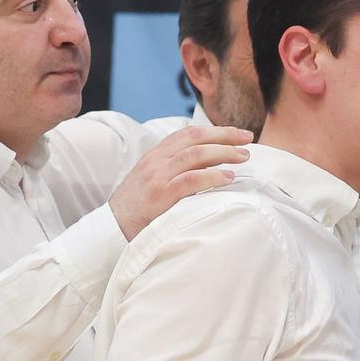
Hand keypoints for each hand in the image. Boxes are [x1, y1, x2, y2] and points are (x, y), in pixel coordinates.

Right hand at [109, 124, 254, 238]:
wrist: (111, 230)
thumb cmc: (137, 210)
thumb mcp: (153, 183)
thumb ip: (175, 171)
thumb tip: (209, 166)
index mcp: (155, 156)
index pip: (187, 133)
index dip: (215, 130)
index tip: (237, 133)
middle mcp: (156, 161)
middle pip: (195, 138)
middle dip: (224, 135)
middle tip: (248, 139)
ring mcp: (157, 177)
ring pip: (195, 155)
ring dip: (223, 153)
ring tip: (243, 157)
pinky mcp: (160, 195)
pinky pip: (190, 180)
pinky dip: (212, 176)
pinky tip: (228, 178)